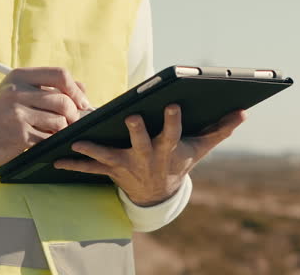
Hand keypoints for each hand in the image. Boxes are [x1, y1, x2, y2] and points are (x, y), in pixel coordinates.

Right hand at [0, 67, 91, 168]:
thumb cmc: (0, 112)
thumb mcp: (17, 90)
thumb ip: (47, 86)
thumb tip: (82, 89)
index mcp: (20, 76)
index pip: (59, 75)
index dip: (76, 89)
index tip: (82, 101)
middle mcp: (18, 92)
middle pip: (63, 101)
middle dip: (74, 114)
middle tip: (72, 121)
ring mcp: (18, 114)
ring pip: (60, 121)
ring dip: (63, 129)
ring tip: (55, 130)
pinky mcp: (20, 135)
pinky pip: (49, 137)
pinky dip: (52, 140)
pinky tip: (45, 139)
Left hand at [53, 105, 245, 205]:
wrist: (158, 193)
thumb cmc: (179, 161)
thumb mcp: (200, 148)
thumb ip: (220, 129)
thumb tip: (243, 112)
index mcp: (168, 149)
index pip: (173, 133)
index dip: (174, 120)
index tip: (174, 104)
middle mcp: (146, 158)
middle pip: (141, 142)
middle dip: (137, 130)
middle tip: (132, 117)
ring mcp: (126, 165)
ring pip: (109, 155)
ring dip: (94, 149)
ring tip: (79, 141)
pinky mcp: (110, 169)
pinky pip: (89, 169)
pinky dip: (73, 164)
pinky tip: (56, 159)